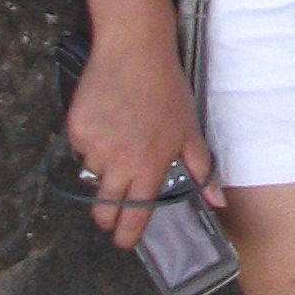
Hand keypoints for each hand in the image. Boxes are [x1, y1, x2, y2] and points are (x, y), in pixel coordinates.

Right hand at [65, 37, 220, 248]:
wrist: (134, 52)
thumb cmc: (167, 91)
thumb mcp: (190, 131)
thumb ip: (201, 171)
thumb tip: (218, 203)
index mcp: (148, 167)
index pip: (135, 215)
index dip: (127, 234)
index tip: (124, 242)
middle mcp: (118, 163)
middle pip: (104, 207)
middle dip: (107, 216)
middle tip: (112, 212)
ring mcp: (94, 147)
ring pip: (92, 173)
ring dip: (103, 167)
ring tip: (120, 138)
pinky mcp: (76, 130)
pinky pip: (81, 148)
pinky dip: (91, 142)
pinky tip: (106, 120)